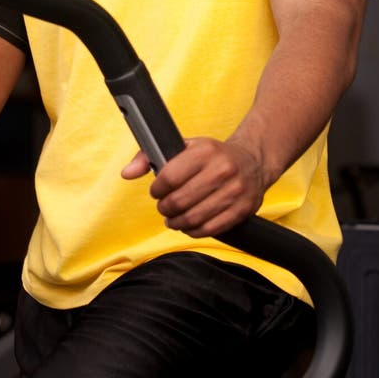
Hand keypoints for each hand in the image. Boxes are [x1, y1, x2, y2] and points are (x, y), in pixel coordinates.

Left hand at [121, 137, 265, 237]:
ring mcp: (234, 191)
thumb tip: (126, 173)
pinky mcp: (242, 210)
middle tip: (164, 207)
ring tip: (173, 218)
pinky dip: (194, 231)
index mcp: (205, 151)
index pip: (169, 177)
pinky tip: (189, 225)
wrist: (252, 160)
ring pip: (194, 218)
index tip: (156, 191)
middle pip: (180, 201)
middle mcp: (222, 170)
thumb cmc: (212, 155)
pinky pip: (210, 229)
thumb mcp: (183, 146)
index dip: (157, 189)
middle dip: (165, 208)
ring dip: (177, 222)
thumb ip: (149, 156)